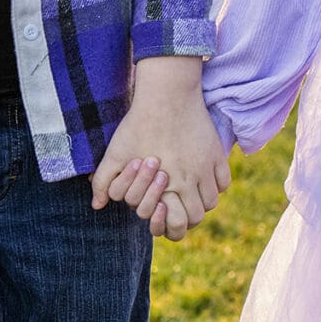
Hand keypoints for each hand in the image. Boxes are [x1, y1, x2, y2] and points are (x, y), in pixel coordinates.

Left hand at [90, 57, 229, 238]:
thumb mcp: (116, 153)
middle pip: (197, 216)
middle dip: (187, 217)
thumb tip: (96, 206)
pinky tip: (202, 177)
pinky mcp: (217, 152)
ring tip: (188, 192)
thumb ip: (104, 182)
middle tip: (177, 207)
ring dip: (201, 201)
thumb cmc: (138, 124)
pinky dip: (215, 184)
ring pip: (212, 200)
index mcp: (168, 185)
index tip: (165, 216)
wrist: (167, 94)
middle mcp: (191, 179)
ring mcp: (207, 166)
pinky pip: (224, 181)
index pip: (179, 224)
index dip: (172, 228)